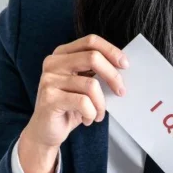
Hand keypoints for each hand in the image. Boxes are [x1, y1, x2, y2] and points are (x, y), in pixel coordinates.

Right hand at [19, 35, 127, 172]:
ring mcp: (49, 79)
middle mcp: (53, 63)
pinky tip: (88, 119)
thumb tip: (123, 66)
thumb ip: (96, 72)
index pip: (91, 41)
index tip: (125, 65)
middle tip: (121, 92)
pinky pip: (83, 102)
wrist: (46, 131)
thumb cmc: (69, 107)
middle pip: (93, 58)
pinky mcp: (49, 98)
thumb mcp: (84, 85)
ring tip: (98, 114)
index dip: (111, 50)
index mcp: (62, 54)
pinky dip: (91, 113)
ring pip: (91, 85)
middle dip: (113, 76)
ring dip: (101, 104)